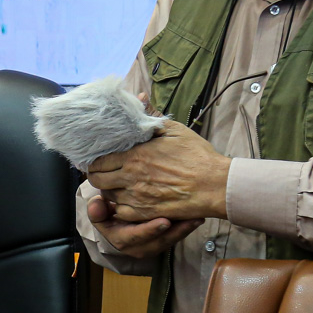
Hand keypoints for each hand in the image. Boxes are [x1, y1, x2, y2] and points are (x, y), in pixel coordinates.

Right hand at [85, 194, 201, 259]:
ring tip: (197, 217)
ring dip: (185, 229)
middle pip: (159, 241)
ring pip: (171, 240)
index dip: (150, 230)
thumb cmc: (108, 214)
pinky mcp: (163, 241)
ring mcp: (153, 245)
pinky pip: (176, 236)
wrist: (116, 222)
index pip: (135, 236)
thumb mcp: (99, 212)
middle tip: (190, 219)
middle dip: (176, 231)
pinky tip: (197, 216)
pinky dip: (187, 227)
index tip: (164, 222)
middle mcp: (139, 247)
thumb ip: (97, 210)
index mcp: (122, 240)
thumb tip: (96, 204)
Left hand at [87, 119, 230, 221]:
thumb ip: (152, 116)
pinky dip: (121, 207)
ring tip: (118, 184)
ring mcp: (137, 197)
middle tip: (105, 172)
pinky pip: (121, 213)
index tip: (100, 158)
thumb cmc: (197, 157)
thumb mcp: (175, 130)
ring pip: (108, 196)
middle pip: (97, 180)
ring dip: (109, 190)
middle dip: (98, 175)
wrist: (216, 185)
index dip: (96, 160)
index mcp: (135, 155)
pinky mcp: (146, 213)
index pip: (99, 160)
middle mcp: (130, 177)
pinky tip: (129, 200)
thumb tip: (140, 99)